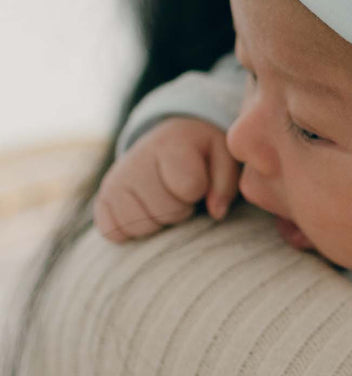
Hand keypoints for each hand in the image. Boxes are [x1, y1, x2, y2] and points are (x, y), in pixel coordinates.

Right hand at [93, 117, 240, 242]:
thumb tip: (216, 214)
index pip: (188, 186)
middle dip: (180, 210)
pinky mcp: (101, 199)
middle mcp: (135, 160)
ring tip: (164, 203)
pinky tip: (146, 213)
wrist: (167, 143)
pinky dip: (132, 231)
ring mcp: (114, 181)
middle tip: (181, 196)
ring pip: (138, 225)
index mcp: (170, 144)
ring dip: (158, 222)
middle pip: (164, 210)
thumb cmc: (201, 154)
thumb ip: (226, 184)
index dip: (198, 191)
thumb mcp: (224, 158)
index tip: (197, 182)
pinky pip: (113, 232)